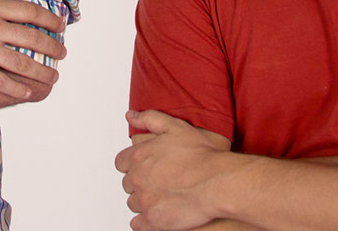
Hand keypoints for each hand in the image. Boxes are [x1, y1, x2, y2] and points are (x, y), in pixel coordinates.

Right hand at [0, 0, 65, 98]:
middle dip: (51, 47)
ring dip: (41, 71)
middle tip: (63, 53)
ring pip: (21, 63)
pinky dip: (17, 89)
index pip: (29, 10)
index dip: (49, 19)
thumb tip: (3, 19)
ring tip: (53, 77)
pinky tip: (27, 93)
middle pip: (31, 37)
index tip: (61, 25)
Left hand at [115, 110, 229, 230]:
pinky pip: (138, 224)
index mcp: (139, 156)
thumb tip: (131, 116)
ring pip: (133, 203)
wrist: (215, 182)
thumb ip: (149, 119)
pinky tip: (156, 215)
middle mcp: (138, 179)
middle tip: (156, 181)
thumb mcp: (174, 126)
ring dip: (143, 201)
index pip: (121, 163)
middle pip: (128, 184)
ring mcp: (145, 201)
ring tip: (161, 197)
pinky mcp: (154, 220)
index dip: (132, 164)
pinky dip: (144, 221)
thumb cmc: (199, 155)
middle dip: (139, 182)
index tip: (143, 166)